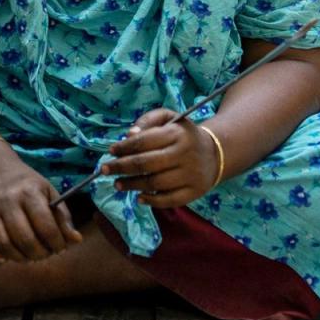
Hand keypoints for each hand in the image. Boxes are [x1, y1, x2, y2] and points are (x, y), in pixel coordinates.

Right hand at [0, 159, 81, 263]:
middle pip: (24, 238)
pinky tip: (4, 257)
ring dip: (19, 257)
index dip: (56, 243)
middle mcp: (7, 200)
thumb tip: (76, 240)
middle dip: (39, 253)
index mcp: (29, 192)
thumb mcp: (49, 193)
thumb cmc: (28, 185)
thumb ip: (63, 218)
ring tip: (29, 257)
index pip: (46, 226)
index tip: (60, 248)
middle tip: (45, 255)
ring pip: (3, 243)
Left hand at [104, 108, 218, 207]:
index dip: (124, 147)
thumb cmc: (182, 134)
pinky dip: (152, 201)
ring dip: (132, 185)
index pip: (144, 141)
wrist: (214, 153)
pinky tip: (139, 198)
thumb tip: (129, 134)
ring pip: (155, 183)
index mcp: (176, 134)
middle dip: (121, 167)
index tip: (111, 151)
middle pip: (146, 164)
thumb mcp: (168, 118)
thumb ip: (147, 121)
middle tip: (104, 170)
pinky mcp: (195, 192)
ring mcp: (191, 175)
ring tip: (118, 184)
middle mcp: (185, 155)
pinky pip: (170, 200)